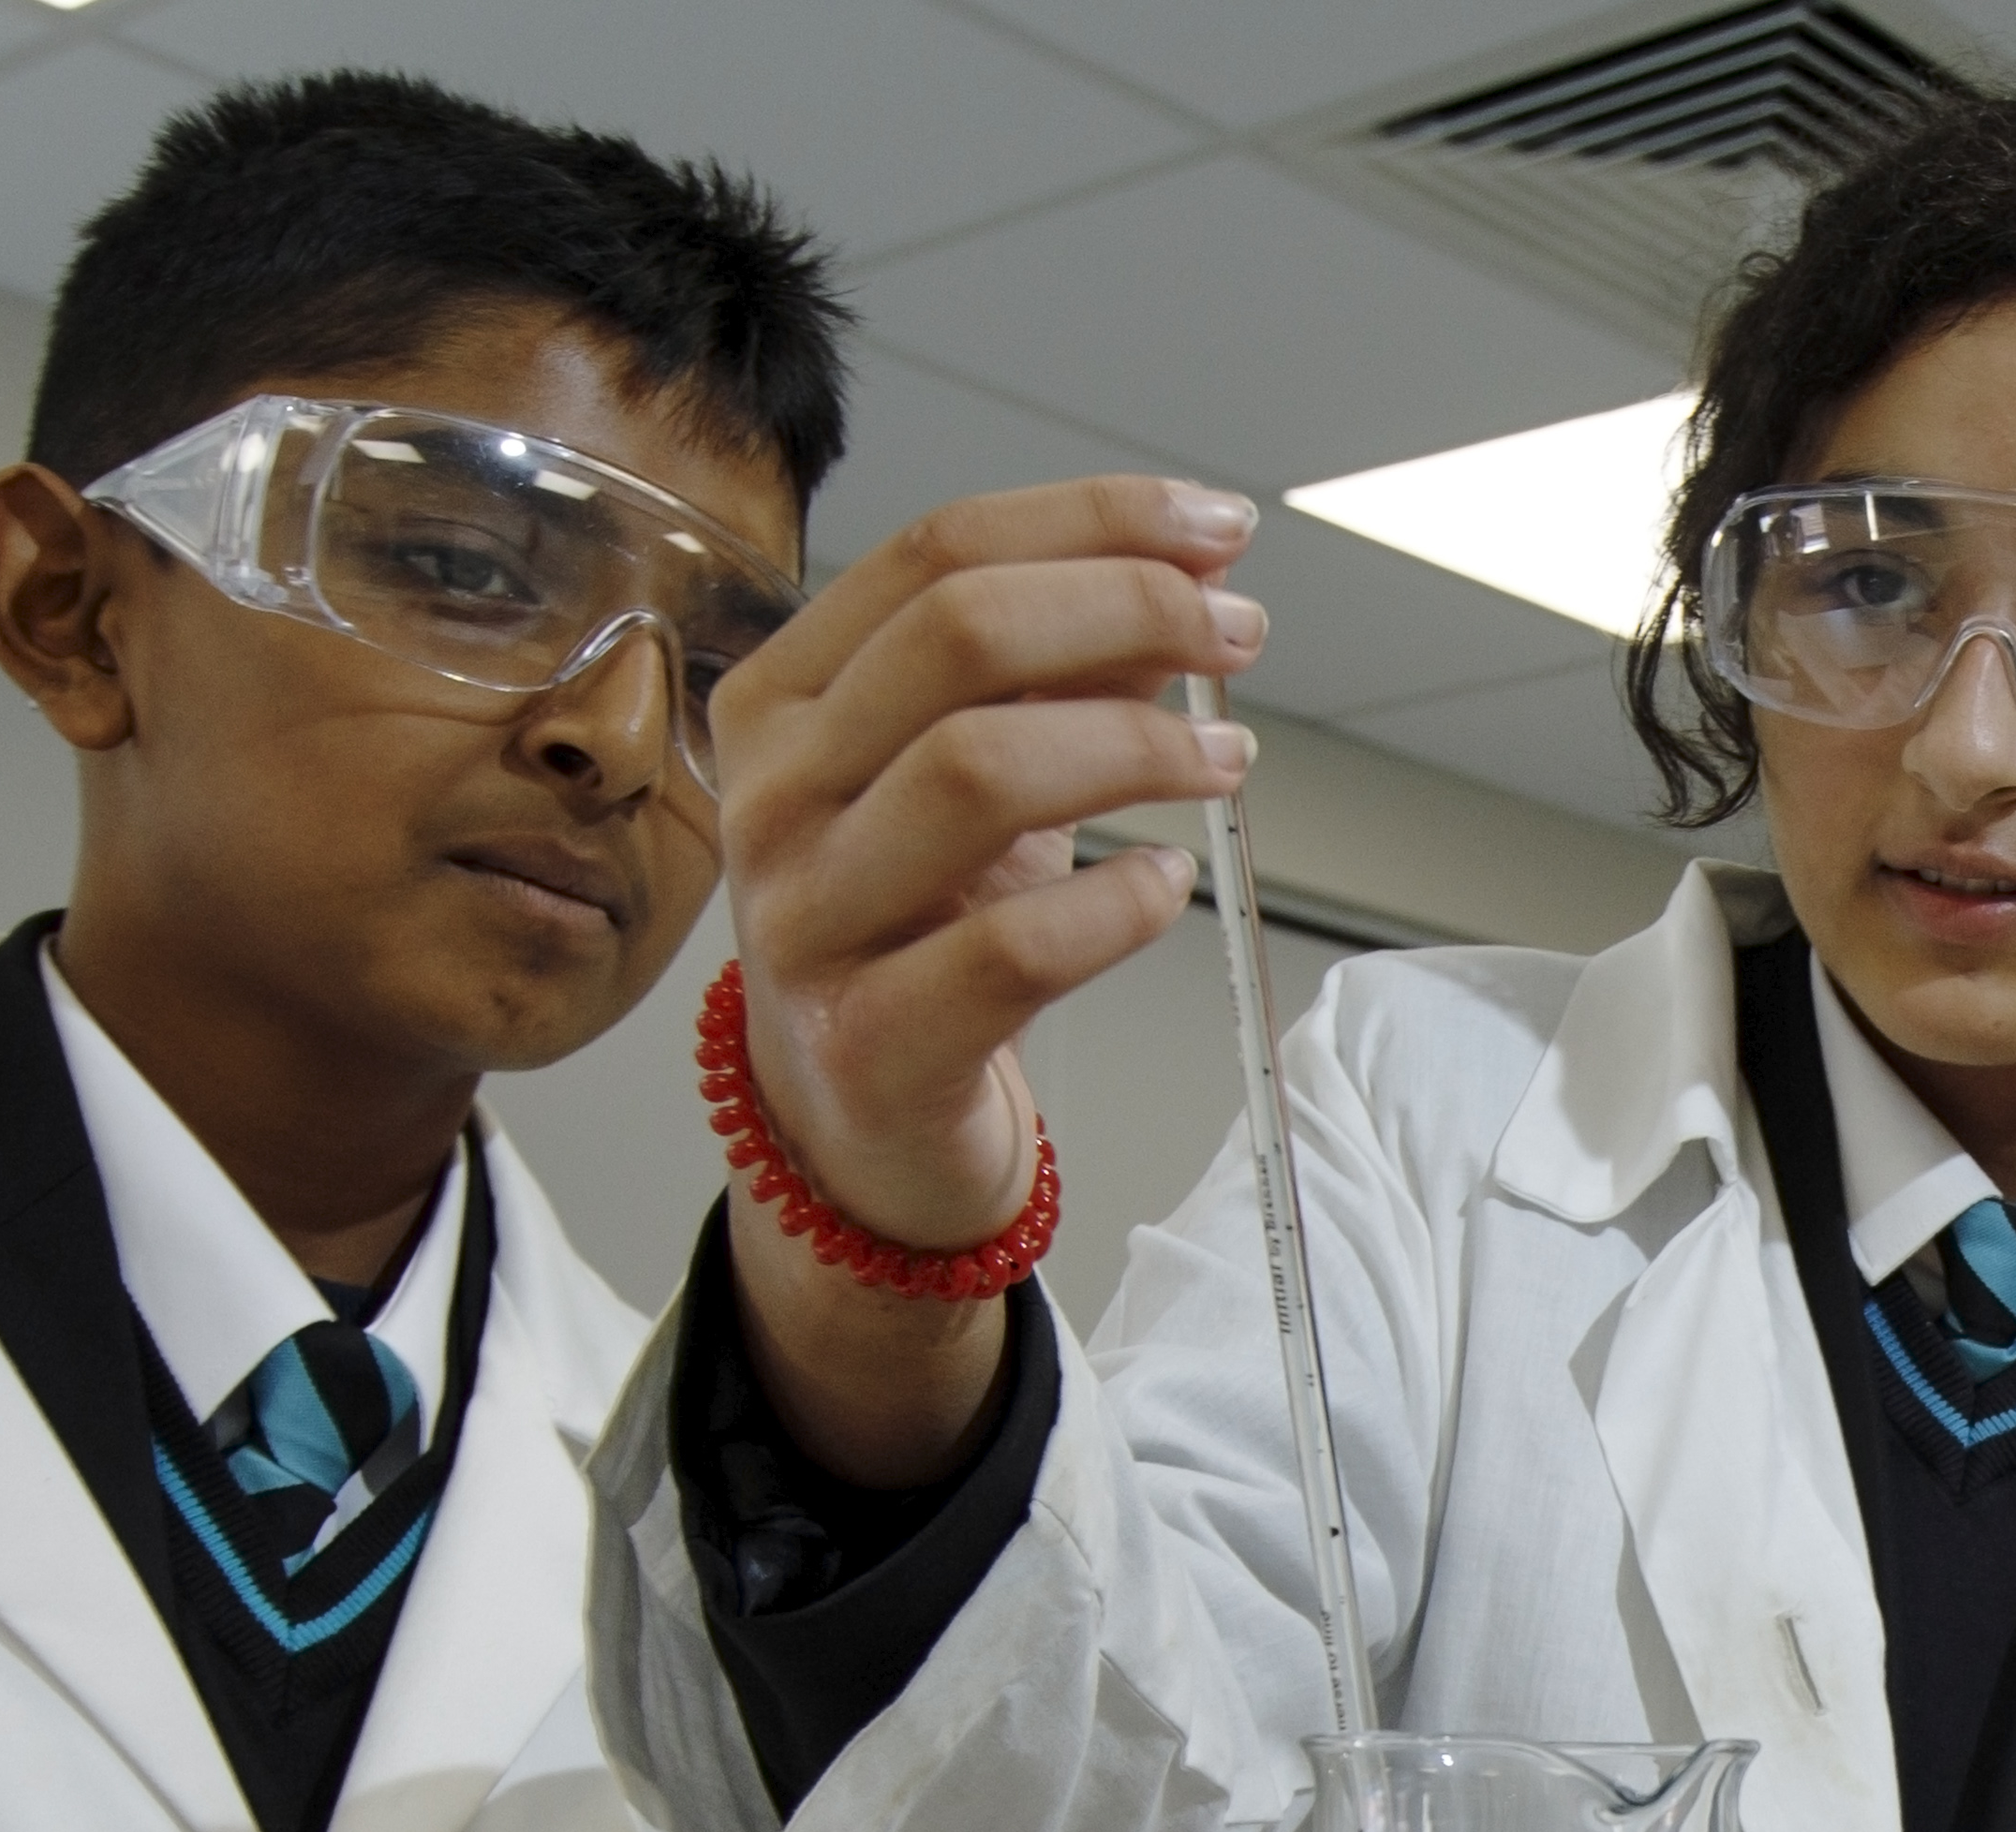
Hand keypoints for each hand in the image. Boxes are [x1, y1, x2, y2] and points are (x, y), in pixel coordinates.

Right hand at [702, 476, 1264, 1479]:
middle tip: (1239, 634)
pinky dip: (1117, 906)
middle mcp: (776, 793)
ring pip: (976, 769)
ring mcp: (807, 920)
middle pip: (959, 635)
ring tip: (1227, 757)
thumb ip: (1064, 673)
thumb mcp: (982, 773)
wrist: (858, 1125)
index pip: (936, 552)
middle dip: (1128, 608)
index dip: (1094, 521)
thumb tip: (1190, 580)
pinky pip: (1008, 950)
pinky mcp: (870, 1042)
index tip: (1217, 528)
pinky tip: (1169, 883)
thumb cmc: (921, 927)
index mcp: (787, 697)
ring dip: (1137, 743)